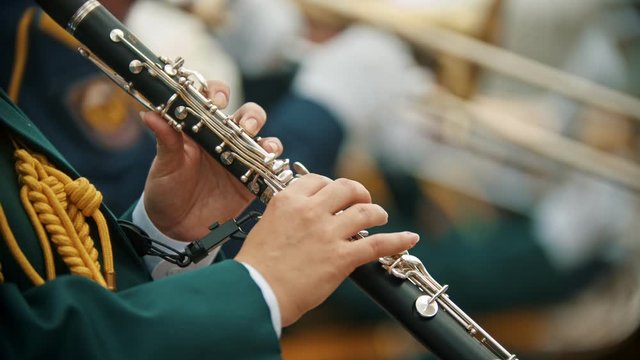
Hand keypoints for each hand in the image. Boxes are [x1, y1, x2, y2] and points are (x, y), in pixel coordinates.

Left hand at [141, 81, 282, 240]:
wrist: (175, 227)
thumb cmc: (166, 189)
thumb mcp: (164, 165)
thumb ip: (164, 139)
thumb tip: (149, 114)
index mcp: (200, 128)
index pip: (214, 99)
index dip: (220, 92)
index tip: (219, 99)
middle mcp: (223, 139)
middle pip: (246, 115)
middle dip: (251, 116)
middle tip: (245, 127)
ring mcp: (239, 158)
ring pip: (261, 138)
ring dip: (266, 137)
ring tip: (262, 147)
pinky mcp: (250, 180)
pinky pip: (268, 167)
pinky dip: (274, 163)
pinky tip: (269, 165)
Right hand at [235, 174, 418, 326]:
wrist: (256, 292)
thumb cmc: (257, 267)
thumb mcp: (266, 227)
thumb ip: (287, 216)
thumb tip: (301, 217)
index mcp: (288, 201)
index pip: (317, 180)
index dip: (330, 186)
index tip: (335, 196)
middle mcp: (310, 211)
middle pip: (346, 188)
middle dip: (358, 192)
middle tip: (362, 201)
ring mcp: (328, 233)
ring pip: (365, 211)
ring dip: (377, 212)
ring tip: (381, 217)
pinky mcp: (341, 257)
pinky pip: (377, 244)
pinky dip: (397, 240)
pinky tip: (410, 238)